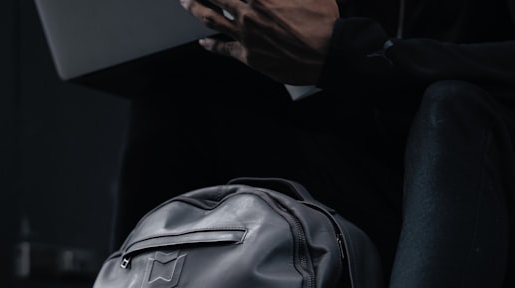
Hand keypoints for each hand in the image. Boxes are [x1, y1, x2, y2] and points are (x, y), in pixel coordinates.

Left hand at [179, 0, 338, 84]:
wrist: (329, 53)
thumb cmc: (322, 19)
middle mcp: (247, 11)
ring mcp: (245, 34)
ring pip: (211, 18)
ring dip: (195, 8)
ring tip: (185, 2)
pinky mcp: (248, 56)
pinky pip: (224, 49)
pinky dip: (211, 46)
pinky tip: (203, 43)